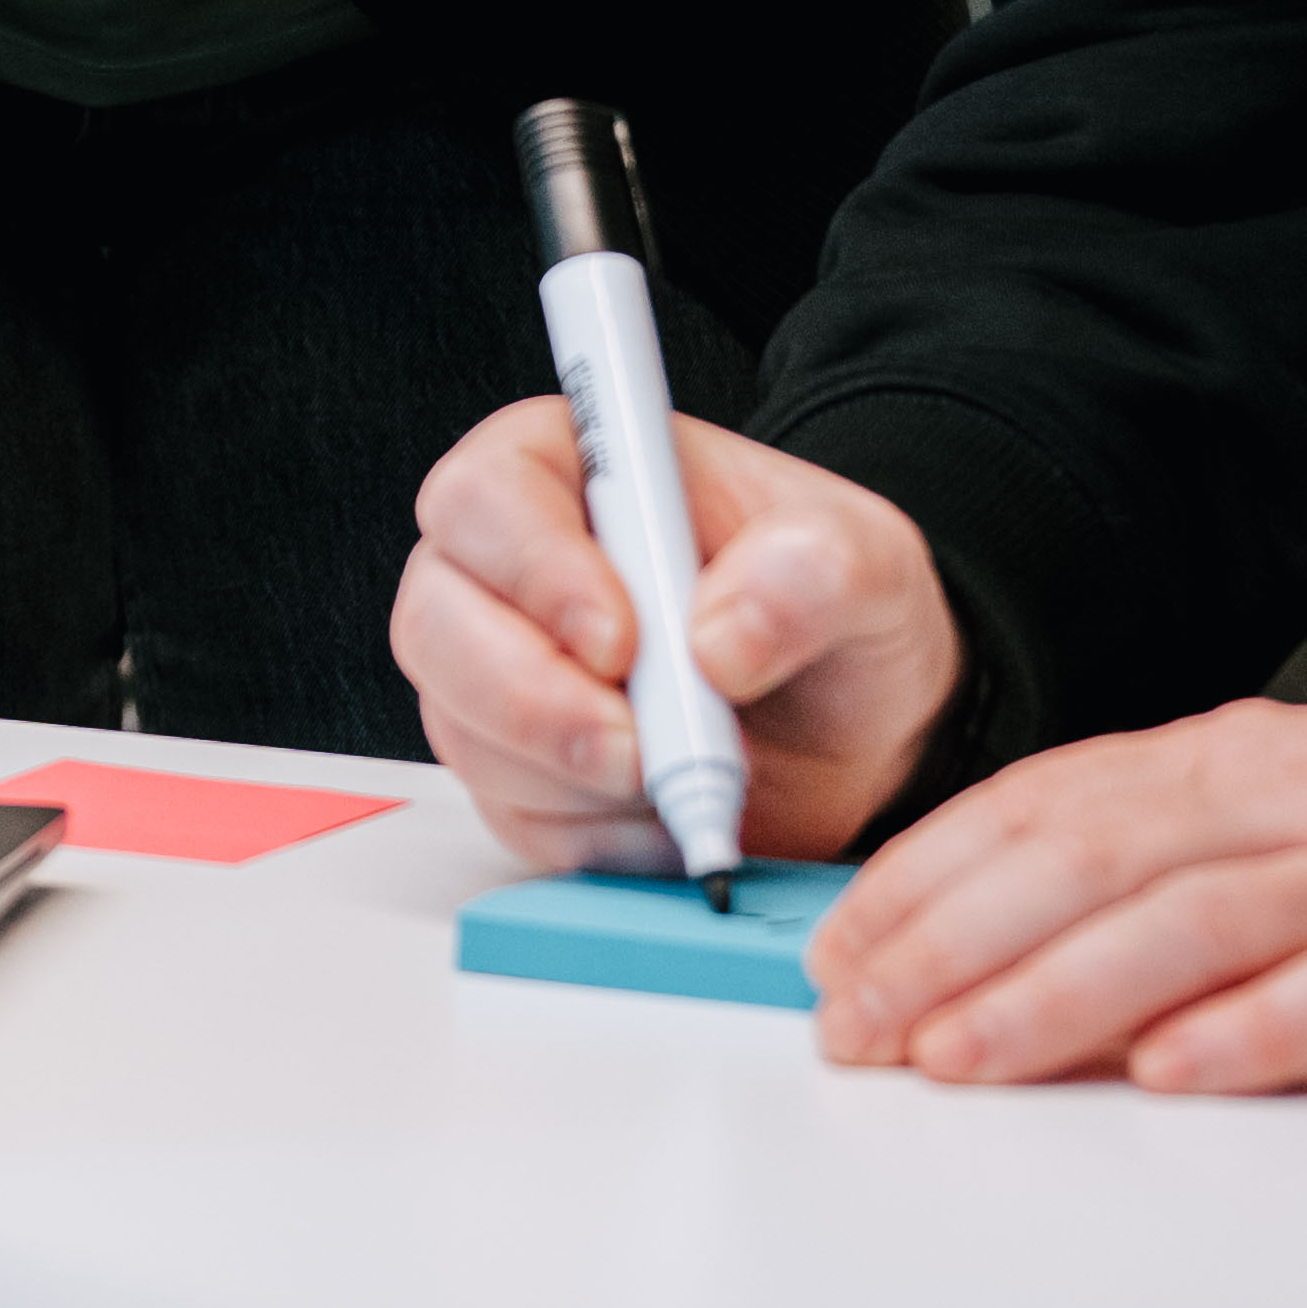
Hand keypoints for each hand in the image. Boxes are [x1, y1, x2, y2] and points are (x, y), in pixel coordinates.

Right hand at [396, 400, 958, 874]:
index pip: (487, 494)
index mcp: (571, 469)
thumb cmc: (835, 612)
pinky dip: (592, 838)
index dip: (533, 569)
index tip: (622, 643)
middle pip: (436, 621)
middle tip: (640, 751)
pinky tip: (667, 818)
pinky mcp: (514, 773)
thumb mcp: (871, 567)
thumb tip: (717, 639)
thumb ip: (815, 574)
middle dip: (532, 701)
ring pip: (462, 729)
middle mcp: (506, 567)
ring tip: (686, 779)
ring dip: (573, 779)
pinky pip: (508, 818)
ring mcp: (494, 674)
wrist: (851, 727)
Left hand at [804, 690, 1306, 1092]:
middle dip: (955, 945)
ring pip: (1196, 919)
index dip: (926, 885)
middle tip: (859, 1029)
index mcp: (1229, 767)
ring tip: (964, 1058)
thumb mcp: (1281, 826)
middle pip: (1092, 860)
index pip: (1041, 811)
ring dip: (1064, 990)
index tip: (835, 963)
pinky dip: (1262, 1026)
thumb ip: (1151, 874)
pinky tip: (1182, 1070)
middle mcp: (1289, 805)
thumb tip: (988, 953)